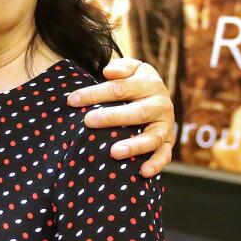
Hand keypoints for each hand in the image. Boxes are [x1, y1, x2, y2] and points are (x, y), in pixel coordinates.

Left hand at [67, 57, 175, 176]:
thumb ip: (121, 68)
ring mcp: (165, 125)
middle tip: (88, 121)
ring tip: (114, 152)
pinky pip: (164, 155)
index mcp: (149, 84)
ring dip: (134, 146)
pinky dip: (155, 164)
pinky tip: (142, 172)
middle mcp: (160, 105)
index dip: (95, 93)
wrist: (159, 95)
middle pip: (136, 113)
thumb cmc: (136, 83)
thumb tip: (108, 72)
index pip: (119, 89)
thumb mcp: (133, 69)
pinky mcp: (168, 143)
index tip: (72, 100)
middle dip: (111, 117)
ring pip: (151, 138)